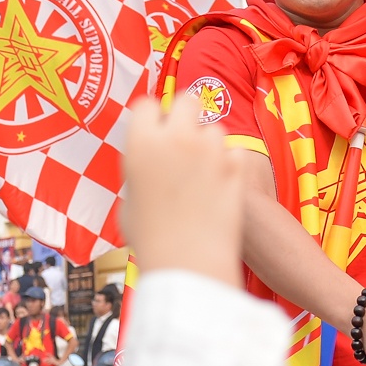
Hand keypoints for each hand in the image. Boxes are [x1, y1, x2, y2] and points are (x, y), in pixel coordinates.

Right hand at [121, 93, 242, 285]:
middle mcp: (176, 138)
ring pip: (214, 129)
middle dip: (186, 116)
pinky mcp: (236, 167)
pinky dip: (230, 164)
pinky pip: (234, 152)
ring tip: (202, 173)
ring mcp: (210, 150)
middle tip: (184, 139)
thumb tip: (149, 167)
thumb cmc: (150, 239)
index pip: (147, 105)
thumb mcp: (129, 200)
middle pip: (187, 100)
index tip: (155, 132)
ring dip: (209, 144)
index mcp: (141, 143)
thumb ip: (140, 173)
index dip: (152, 119)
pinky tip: (220, 186)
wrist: (188, 264)